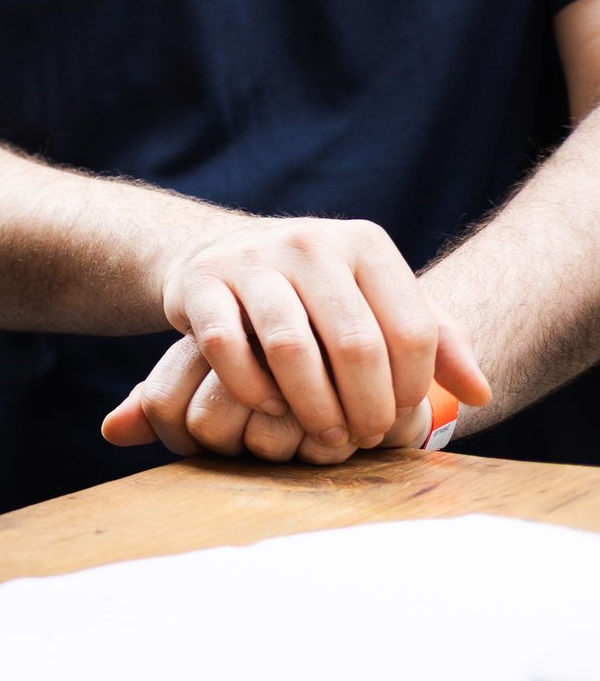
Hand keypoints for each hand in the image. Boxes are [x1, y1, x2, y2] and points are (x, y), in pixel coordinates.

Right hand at [155, 216, 484, 451]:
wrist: (221, 255)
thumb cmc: (317, 294)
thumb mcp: (378, 302)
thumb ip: (436, 341)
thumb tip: (481, 394)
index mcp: (364, 243)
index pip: (410, 329)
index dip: (411, 387)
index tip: (400, 417)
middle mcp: (309, 241)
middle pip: (355, 343)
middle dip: (365, 406)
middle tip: (362, 439)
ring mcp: (251, 257)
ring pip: (291, 348)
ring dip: (312, 406)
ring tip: (323, 435)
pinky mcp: (200, 281)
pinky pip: (228, 346)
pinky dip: (252, 388)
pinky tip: (269, 406)